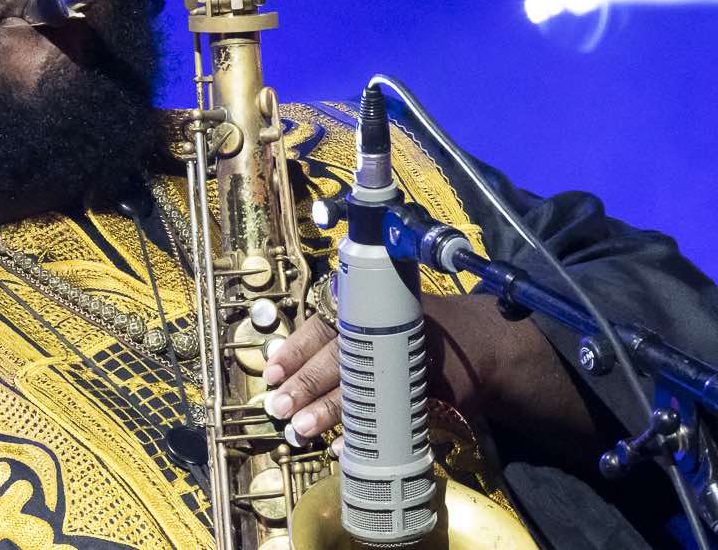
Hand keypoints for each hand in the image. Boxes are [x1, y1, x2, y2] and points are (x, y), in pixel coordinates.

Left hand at [263, 292, 601, 461]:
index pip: (326, 324)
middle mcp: (390, 329)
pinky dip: (371, 434)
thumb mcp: (383, 320)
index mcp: (372, 309)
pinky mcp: (435, 389)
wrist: (487, 344)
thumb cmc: (420, 332)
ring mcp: (412, 358)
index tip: (271, 371)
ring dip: (330, 410)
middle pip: (340, 357)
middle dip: (307, 383)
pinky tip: (349, 448)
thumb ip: (343, 336)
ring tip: (303, 428)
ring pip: (364, 386)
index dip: (296, 348)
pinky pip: (397, 414)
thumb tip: (288, 367)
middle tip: (279, 406)